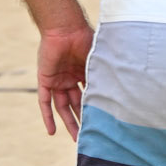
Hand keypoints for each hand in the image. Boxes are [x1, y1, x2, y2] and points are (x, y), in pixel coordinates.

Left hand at [37, 22, 93, 140]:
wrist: (65, 28)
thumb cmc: (84, 38)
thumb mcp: (96, 59)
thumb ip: (102, 73)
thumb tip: (120, 90)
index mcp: (83, 71)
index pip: (88, 94)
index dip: (94, 107)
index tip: (102, 121)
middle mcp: (70, 77)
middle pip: (76, 104)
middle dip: (82, 119)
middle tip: (89, 136)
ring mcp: (57, 80)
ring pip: (62, 106)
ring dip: (68, 122)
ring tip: (76, 138)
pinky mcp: (45, 80)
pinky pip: (45, 102)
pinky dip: (47, 116)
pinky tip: (52, 131)